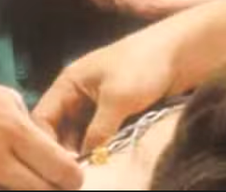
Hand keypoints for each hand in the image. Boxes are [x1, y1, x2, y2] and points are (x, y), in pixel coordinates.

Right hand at [0, 69, 80, 189]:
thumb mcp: (4, 99)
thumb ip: (31, 128)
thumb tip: (53, 153)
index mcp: (11, 130)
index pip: (59, 169)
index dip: (71, 177)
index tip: (72, 178)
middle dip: (51, 189)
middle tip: (52, 184)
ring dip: (21, 190)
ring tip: (20, 179)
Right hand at [35, 28, 183, 154]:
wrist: (182, 52)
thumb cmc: (144, 65)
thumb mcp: (117, 99)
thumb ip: (97, 131)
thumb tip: (86, 161)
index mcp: (69, 82)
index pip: (43, 117)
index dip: (46, 142)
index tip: (55, 164)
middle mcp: (78, 93)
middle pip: (60, 129)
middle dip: (66, 150)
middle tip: (75, 172)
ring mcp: (97, 103)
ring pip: (80, 134)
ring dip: (84, 150)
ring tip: (90, 168)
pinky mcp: (115, 111)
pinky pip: (99, 134)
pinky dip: (100, 146)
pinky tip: (104, 159)